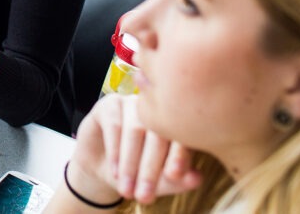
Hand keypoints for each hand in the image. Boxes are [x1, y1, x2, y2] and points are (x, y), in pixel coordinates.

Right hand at [65, 94, 201, 205]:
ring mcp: (132, 104)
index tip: (175, 175)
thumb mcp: (156, 181)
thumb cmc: (135, 171)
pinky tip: (115, 172)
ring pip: (135, 130)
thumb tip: (198, 178)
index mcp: (175, 123)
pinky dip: (115, 151)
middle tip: (145, 196)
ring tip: (127, 191)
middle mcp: (156, 110)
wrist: (100, 166)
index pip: (181, 136)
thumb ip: (176, 180)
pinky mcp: (109, 104)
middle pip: (158, 134)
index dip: (180, 155)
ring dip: (130, 163)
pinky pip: (114, 125)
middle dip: (151, 167)